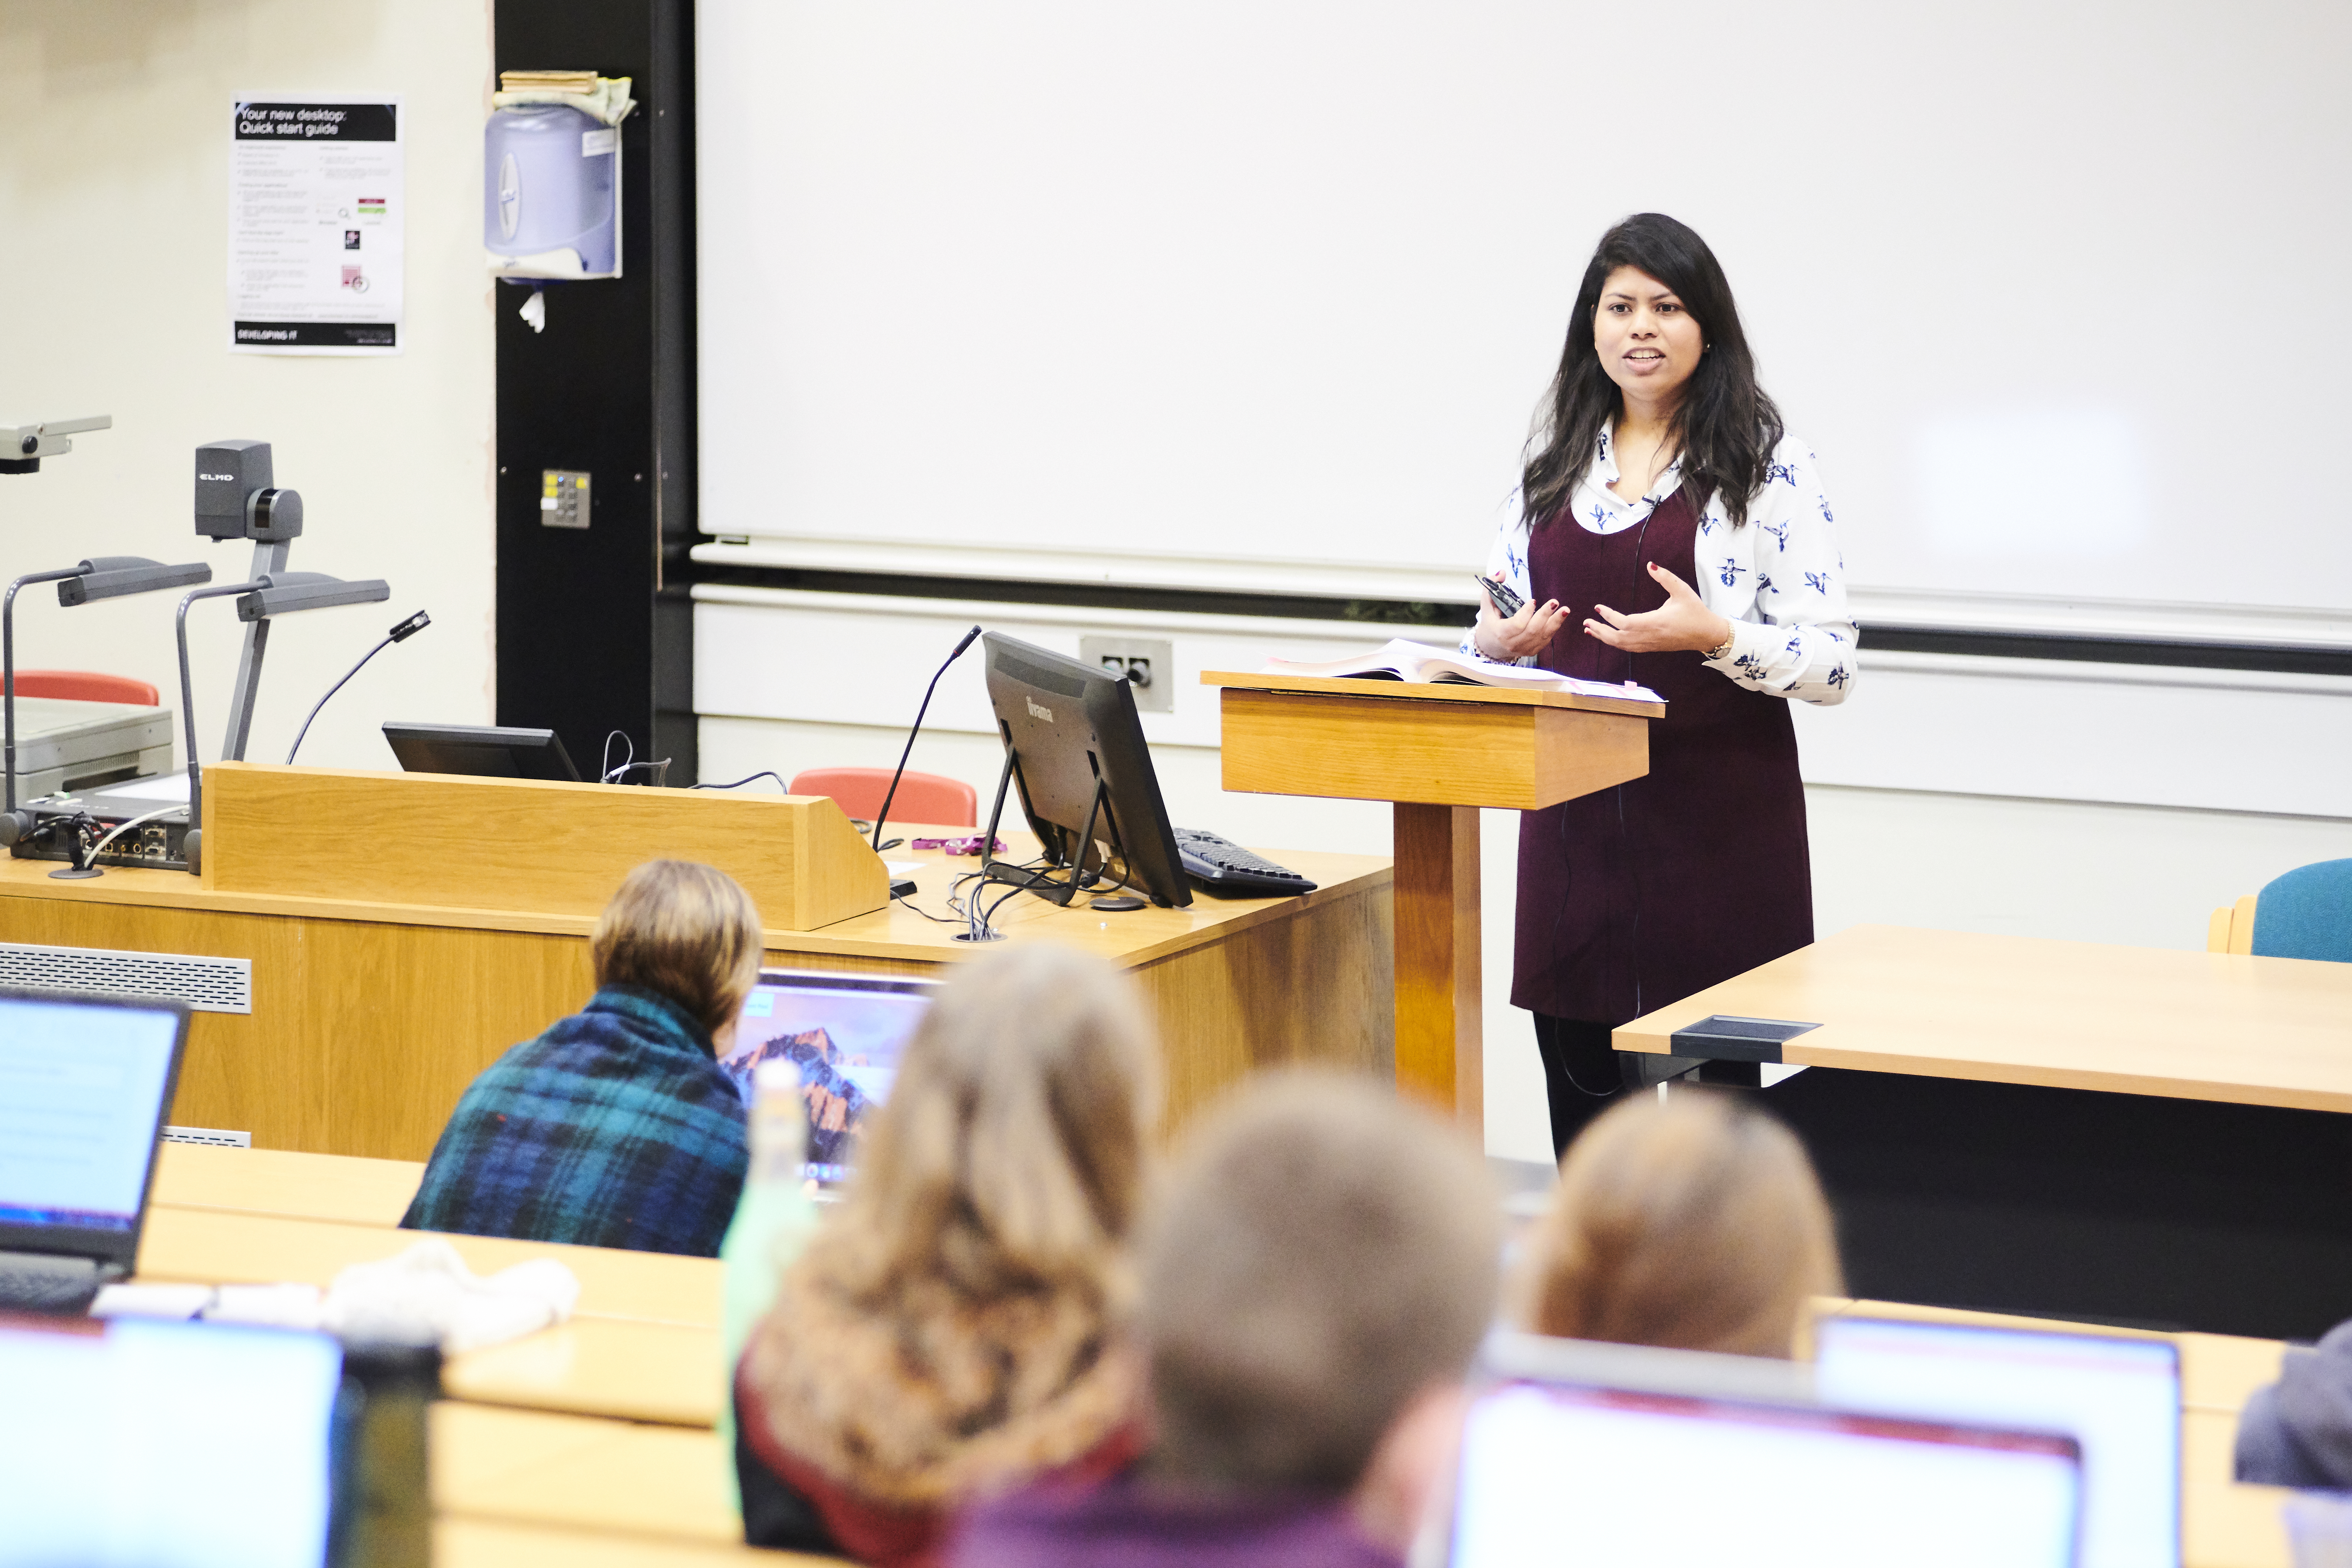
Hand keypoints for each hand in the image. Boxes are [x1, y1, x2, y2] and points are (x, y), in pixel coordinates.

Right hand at [1472, 572, 1569, 660]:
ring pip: (1542, 636)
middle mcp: (1513, 643)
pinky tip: (1560, 617)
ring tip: (1565, 610)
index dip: (1526, 613)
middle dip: (1545, 615)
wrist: (1491, 647)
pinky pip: (1546, 639)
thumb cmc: (1490, 624)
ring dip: (1555, 622)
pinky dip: (1554, 628)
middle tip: (1554, 602)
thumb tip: (1501, 573)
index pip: (1516, 625)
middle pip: (1532, 630)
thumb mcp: (1487, 606)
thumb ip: (1491, 588)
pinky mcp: (1532, 650)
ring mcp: (1524, 648)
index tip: (1533, 601)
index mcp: (1501, 633)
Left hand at [1584, 562, 1732, 653]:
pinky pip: (1628, 648)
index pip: (1625, 622)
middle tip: (1586, 622)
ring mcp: (1650, 644)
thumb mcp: (1683, 590)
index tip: (1598, 608)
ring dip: (1605, 638)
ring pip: (1622, 645)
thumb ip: (1665, 577)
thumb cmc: (1695, 612)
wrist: (1707, 635)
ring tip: (1590, 630)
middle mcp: (1650, 636)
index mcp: (1656, 622)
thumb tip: (1650, 564)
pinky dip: (1615, 643)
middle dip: (1600, 631)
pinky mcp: (1652, 648)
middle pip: (1618, 638)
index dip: (1609, 617)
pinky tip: (1608, 637)